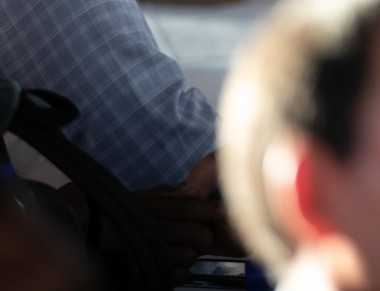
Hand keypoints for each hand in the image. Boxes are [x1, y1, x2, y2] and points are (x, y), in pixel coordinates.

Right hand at [133, 154, 239, 282]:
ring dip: (190, 255)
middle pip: (195, 234)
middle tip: (198, 236)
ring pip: (189, 257)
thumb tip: (219, 159)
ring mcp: (137, 252)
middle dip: (204, 237)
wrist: (97, 237)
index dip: (212, 211)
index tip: (226, 213)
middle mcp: (142, 226)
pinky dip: (181, 272)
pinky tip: (170, 263)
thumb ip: (188, 186)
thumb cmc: (137, 215)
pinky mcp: (136, 275)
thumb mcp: (160, 195)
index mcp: (149, 204)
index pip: (188, 206)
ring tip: (176, 248)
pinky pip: (179, 275)